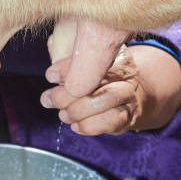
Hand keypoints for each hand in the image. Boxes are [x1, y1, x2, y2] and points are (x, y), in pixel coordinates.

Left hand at [40, 43, 180, 134]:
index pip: (93, 58)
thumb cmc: (96, 80)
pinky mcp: (127, 117)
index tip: (51, 76)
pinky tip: (76, 124)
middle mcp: (127, 74)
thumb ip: (68, 68)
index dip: (69, 68)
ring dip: (78, 111)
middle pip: (100, 81)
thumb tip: (52, 76)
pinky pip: (109, 122)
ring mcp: (130, 96)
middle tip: (51, 100)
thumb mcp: (81, 66)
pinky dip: (88, 126)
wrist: (123, 99)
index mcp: (115, 54)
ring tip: (64, 114)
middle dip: (70, 94)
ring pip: (106, 101)